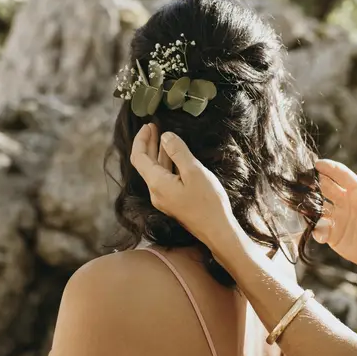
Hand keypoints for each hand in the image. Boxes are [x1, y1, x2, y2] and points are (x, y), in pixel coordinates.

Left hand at [129, 124, 236, 248]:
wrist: (217, 230)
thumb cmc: (208, 202)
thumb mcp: (194, 171)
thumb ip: (178, 152)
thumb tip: (165, 136)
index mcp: (157, 183)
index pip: (139, 157)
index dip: (141, 139)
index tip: (149, 125)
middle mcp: (156, 192)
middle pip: (145, 164)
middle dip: (149, 143)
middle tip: (154, 126)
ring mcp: (164, 198)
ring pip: (156, 171)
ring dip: (158, 153)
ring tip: (163, 136)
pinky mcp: (172, 201)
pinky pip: (164, 178)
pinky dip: (166, 163)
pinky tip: (174, 155)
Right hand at [314, 159, 356, 271]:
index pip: (342, 176)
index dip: (330, 168)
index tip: (317, 164)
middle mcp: (344, 200)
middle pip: (325, 186)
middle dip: (313, 181)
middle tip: (302, 179)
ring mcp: (336, 216)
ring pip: (317, 205)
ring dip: (309, 204)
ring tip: (304, 205)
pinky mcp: (330, 232)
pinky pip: (318, 228)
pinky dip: (317, 230)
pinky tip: (322, 236)